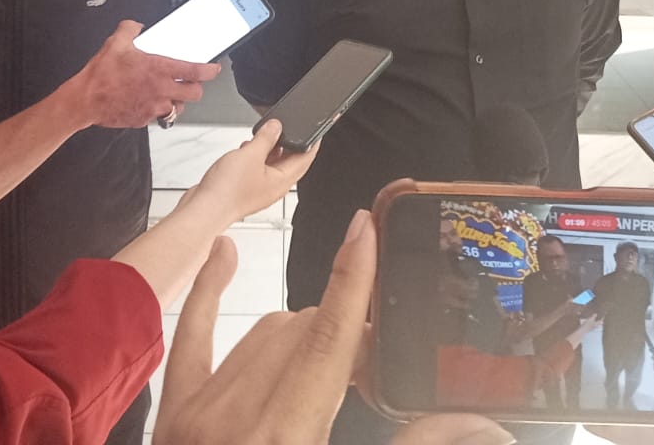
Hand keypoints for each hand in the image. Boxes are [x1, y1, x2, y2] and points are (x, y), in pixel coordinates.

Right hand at [70, 20, 220, 128]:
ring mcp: (153, 108)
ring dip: (177, 100)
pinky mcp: (144, 120)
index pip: (195, 71)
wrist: (84, 101)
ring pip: (178, 108)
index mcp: (158, 70)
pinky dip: (158, 109)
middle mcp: (161, 90)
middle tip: (190, 81)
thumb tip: (136, 26)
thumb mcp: (115, 42)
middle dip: (195, 87)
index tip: (213, 68)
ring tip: (169, 92)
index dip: (210, 70)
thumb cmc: (100, 75)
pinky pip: (159, 116)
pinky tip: (149, 101)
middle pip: (194, 94)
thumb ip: (130, 29)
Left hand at [155, 212, 511, 444]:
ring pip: (258, 335)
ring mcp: (195, 418)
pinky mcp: (171, 420)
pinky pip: (190, 340)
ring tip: (334, 346)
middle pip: (300, 334)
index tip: (366, 229)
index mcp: (284, 440)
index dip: (351, 280)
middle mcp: (234, 421)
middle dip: (343, 327)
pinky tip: (224, 253)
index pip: (325, 342)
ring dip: (302, 327)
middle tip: (376, 349)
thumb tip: (482, 424)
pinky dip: (209, 293)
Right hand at [189, 119, 316, 223]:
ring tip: (265, 135)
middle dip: (289, 143)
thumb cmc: (227, 191)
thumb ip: (266, 138)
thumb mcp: (251, 154)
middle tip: (288, 126)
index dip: (312, 143)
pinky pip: (256, 168)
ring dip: (269, 149)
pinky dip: (255, 156)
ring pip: (271, 165)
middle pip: (289, 162)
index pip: (305, 159)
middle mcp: (272, 187)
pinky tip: (246, 149)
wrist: (204, 209)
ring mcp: (258, 189)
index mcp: (282, 181)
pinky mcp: (243, 188)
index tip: (316, 130)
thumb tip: (277, 127)